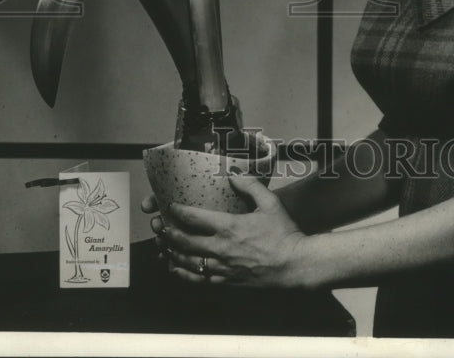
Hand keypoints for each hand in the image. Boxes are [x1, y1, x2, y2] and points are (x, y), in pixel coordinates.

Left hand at [145, 174, 311, 288]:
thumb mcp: (270, 203)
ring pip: (189, 262)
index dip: (178, 211)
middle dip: (168, 233)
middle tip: (159, 226)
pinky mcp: (227, 282)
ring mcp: (223, 268)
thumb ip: (250, 185)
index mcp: (230, 227)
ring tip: (163, 246)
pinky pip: (199, 280)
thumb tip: (233, 172)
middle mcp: (221, 249)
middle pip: (185, 242)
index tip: (170, 206)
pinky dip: (184, 274)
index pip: (195, 218)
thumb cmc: (284, 233)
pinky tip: (176, 269)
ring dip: (173, 253)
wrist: (295, 265)